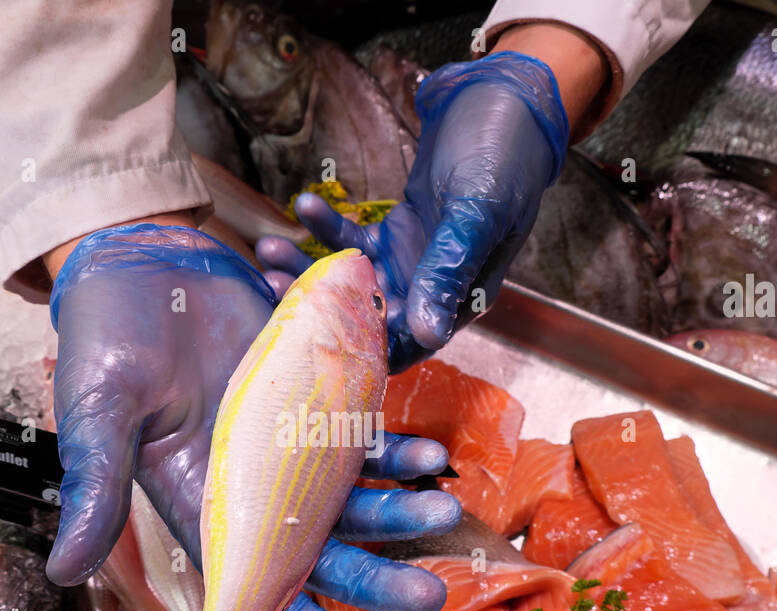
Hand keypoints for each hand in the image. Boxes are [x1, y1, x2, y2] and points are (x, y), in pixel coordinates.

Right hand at [46, 224, 460, 610]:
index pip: (253, 584)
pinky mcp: (312, 394)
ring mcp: (287, 442)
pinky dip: (395, 450)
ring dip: (398, 513)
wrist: (142, 256)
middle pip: (321, 551)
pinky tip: (427, 454)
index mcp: (199, 503)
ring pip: (352, 498)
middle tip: (430, 595)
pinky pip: (362, 435)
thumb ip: (94, 483)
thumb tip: (64, 571)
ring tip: (443, 513)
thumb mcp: (98, 410)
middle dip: (374, 577)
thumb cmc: (107, 334)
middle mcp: (252, 486)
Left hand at [258, 50, 572, 370]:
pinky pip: (353, 240)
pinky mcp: (396, 233)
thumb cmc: (505, 154)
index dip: (360, 345)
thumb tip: (427, 334)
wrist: (506, 100)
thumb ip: (449, 269)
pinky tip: (303, 204)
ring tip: (270, 246)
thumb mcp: (477, 212)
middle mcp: (436, 289)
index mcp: (464, 297)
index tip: (311, 327)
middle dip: (319, 304)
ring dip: (310, 267)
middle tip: (273, 281)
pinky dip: (326, 227)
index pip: (408, 345)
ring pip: (352, 282)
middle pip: (369, 318)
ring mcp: (413, 262)